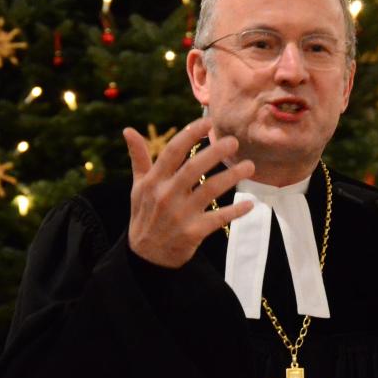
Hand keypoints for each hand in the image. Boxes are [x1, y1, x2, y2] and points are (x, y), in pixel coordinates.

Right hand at [123, 117, 254, 268]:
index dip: (190, 135)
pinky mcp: (193, 232)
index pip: (172, 152)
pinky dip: (235, 211)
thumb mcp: (138, 187)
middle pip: (193, 168)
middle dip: (215, 152)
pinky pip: (218, 218)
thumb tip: (128, 130)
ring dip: (231, 177)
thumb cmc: (144, 215)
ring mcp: (180, 215)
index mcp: (154, 181)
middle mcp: (166, 195)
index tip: (207, 121)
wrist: (146, 256)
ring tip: (249, 166)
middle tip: (233, 141)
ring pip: (209, 190)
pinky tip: (249, 204)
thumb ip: (139, 158)